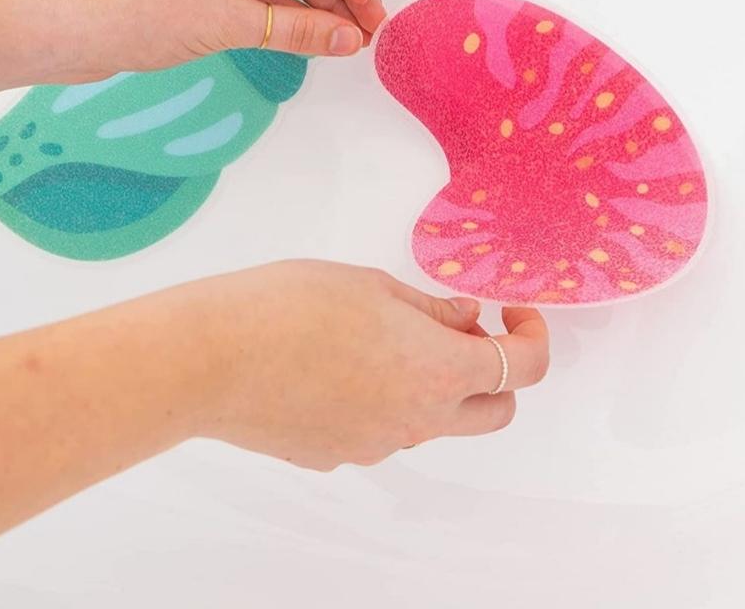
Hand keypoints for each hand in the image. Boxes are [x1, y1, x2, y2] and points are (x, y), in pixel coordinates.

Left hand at [0, 0, 387, 92]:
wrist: (71, 27)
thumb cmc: (142, 7)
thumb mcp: (231, 20)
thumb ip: (300, 29)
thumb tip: (352, 41)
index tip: (363, 5)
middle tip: (366, 35)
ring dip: (320, 5)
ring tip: (347, 43)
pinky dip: (291, 13)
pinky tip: (314, 38)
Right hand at [196, 261, 549, 466]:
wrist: (211, 358)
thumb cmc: (293, 306)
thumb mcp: (375, 287)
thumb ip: (432, 310)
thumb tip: (468, 320)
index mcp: (440, 372)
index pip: (524, 368)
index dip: (533, 336)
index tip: (514, 312)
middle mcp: (419, 422)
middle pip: (495, 411)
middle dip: (498, 372)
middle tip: (466, 329)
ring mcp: (377, 446)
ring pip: (434, 420)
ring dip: (436, 384)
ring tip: (386, 336)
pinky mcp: (337, 457)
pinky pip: (382, 429)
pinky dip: (385, 399)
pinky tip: (340, 364)